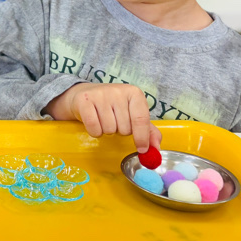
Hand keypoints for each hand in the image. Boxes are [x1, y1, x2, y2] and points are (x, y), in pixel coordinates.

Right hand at [45, 83, 161, 152]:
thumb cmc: (112, 106)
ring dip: (107, 130)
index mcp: (134, 93)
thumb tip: (156, 148)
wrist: (86, 95)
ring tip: (103, 119)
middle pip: (124, 128)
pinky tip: (94, 122)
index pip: (141, 119)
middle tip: (114, 121)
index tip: (142, 149)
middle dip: (120, 130)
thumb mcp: (132, 114)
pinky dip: (95, 132)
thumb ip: (148, 130)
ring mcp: (100, 95)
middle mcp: (118, 91)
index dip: (142, 137)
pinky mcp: (84, 101)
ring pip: (109, 130)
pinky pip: (94, 128)